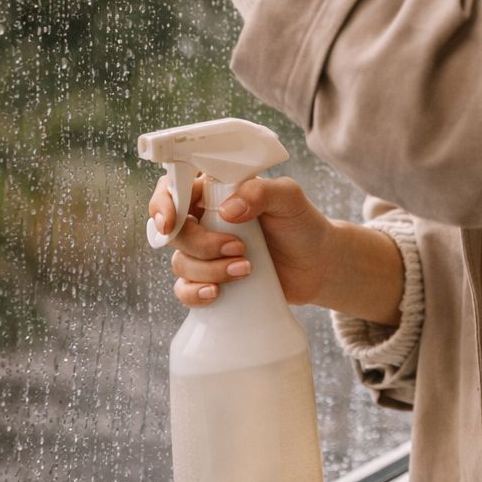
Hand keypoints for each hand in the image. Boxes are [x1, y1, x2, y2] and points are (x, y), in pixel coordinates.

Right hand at [149, 171, 340, 308]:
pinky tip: (217, 293)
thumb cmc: (301, 224)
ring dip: (209, 269)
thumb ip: (261, 192)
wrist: (317, 265)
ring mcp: (205, 252)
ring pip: (181, 262)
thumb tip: (227, 209)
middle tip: (239, 247)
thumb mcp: (289, 198)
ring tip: (246, 268)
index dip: (163, 204)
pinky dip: (195, 293)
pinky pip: (184, 289)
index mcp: (216, 191)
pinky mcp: (210, 279)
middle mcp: (205, 220)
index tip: (171, 223)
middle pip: (175, 231)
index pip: (173, 188)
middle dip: (201, 244)